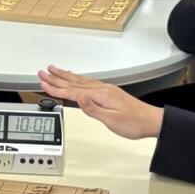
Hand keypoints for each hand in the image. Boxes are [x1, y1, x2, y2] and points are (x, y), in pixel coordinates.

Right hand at [37, 67, 162, 140]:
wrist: (151, 120)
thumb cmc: (134, 123)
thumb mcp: (112, 120)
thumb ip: (93, 109)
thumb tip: (79, 99)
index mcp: (100, 95)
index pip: (73, 91)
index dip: (56, 88)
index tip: (43, 83)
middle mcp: (102, 89)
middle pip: (74, 82)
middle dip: (56, 78)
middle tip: (42, 72)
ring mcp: (105, 89)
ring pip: (80, 80)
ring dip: (65, 76)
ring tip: (53, 70)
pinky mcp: (108, 92)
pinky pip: (87, 82)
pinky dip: (77, 79)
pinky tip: (75, 78)